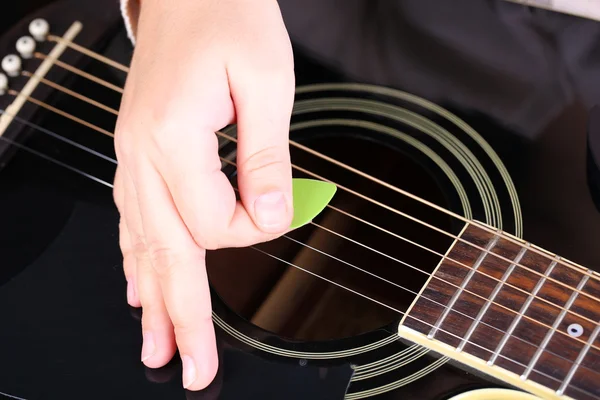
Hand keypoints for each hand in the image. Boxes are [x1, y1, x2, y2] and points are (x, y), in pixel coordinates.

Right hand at [112, 0, 294, 390]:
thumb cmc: (228, 17)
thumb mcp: (267, 83)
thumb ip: (266, 158)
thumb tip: (274, 218)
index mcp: (172, 138)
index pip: (217, 223)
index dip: (257, 230)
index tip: (282, 208)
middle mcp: (141, 153)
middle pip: (165, 254)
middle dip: (183, 316)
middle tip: (192, 368)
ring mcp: (133, 154)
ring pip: (141, 244)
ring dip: (154, 299)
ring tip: (158, 346)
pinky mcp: (139, 150)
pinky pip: (133, 218)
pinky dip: (137, 259)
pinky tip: (138, 285)